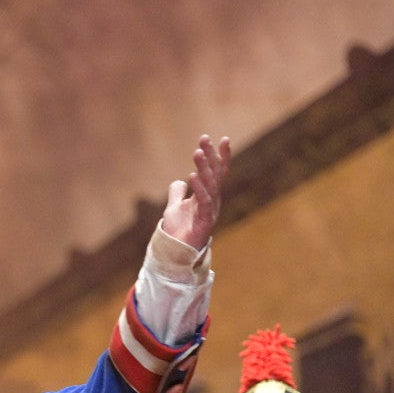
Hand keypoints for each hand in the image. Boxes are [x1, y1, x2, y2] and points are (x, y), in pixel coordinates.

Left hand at [161, 134, 231, 248]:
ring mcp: (209, 211)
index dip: (218, 156)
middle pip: (214, 174)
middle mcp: (212, 201)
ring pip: (210, 185)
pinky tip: (192, 176)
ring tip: (197, 152)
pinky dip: (198, 189)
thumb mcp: (174, 207)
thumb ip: (178, 193)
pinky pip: (203, 202)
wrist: (175, 253)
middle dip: (210, 156)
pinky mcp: (204, 222)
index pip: (216, 172)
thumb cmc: (179, 231)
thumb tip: (179, 181)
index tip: (219, 138)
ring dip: (204, 168)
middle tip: (204, 139)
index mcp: (207, 196)